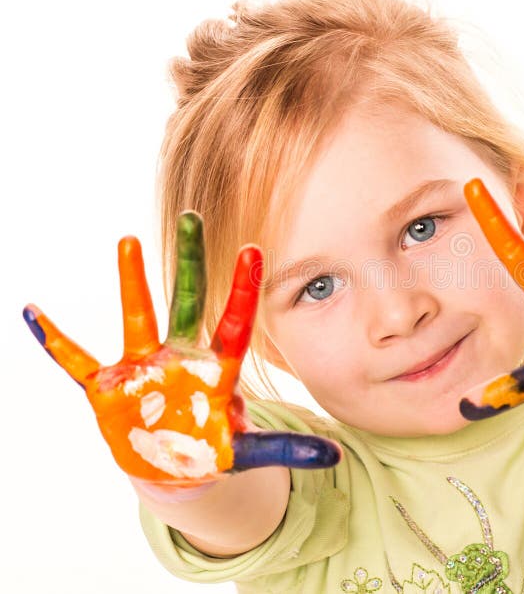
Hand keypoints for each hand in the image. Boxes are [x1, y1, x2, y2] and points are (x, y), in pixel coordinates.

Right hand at [24, 211, 340, 482]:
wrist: (171, 464)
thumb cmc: (211, 447)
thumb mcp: (247, 450)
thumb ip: (286, 450)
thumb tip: (337, 457)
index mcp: (216, 368)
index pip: (234, 322)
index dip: (242, 289)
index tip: (254, 249)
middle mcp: (180, 356)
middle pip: (187, 302)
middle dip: (189, 262)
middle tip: (193, 213)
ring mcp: (143, 368)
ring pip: (137, 317)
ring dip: (132, 282)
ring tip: (127, 240)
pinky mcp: (109, 388)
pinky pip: (77, 361)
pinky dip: (54, 341)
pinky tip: (32, 312)